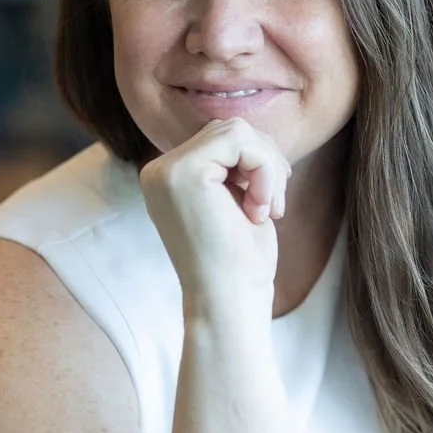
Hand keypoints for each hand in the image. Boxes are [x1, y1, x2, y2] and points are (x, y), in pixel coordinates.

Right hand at [139, 116, 291, 307]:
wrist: (227, 302)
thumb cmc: (238, 263)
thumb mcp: (235, 202)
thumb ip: (232, 167)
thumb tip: (250, 132)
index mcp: (168, 178)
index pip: (219, 140)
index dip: (257, 162)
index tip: (270, 204)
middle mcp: (158, 171)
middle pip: (228, 129)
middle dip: (265, 161)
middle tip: (275, 205)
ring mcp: (165, 170)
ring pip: (236, 130)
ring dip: (267, 166)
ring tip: (269, 209)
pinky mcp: (182, 172)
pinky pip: (240, 140)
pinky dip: (264, 169)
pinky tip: (261, 208)